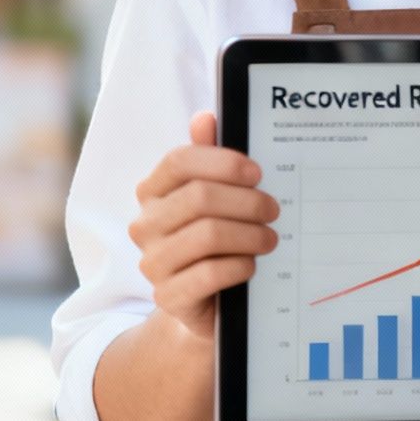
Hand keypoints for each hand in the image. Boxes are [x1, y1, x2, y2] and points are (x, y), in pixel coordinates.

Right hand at [128, 111, 280, 340]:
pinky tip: (252, 264)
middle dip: (246, 201)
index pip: (180, 161)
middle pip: (199, 197)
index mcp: (153, 192)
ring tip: (270, 238)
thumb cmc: (215, 240)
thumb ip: (209, 159)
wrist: (205, 302)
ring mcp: (152, 262)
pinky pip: (208, 274)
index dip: (222, 162)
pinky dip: (238, 266)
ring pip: (206, 235)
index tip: (258, 172)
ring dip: (249, 234)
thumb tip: (205, 118)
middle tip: (274, 209)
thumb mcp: (216, 199)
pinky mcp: (167, 297)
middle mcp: (145, 224)